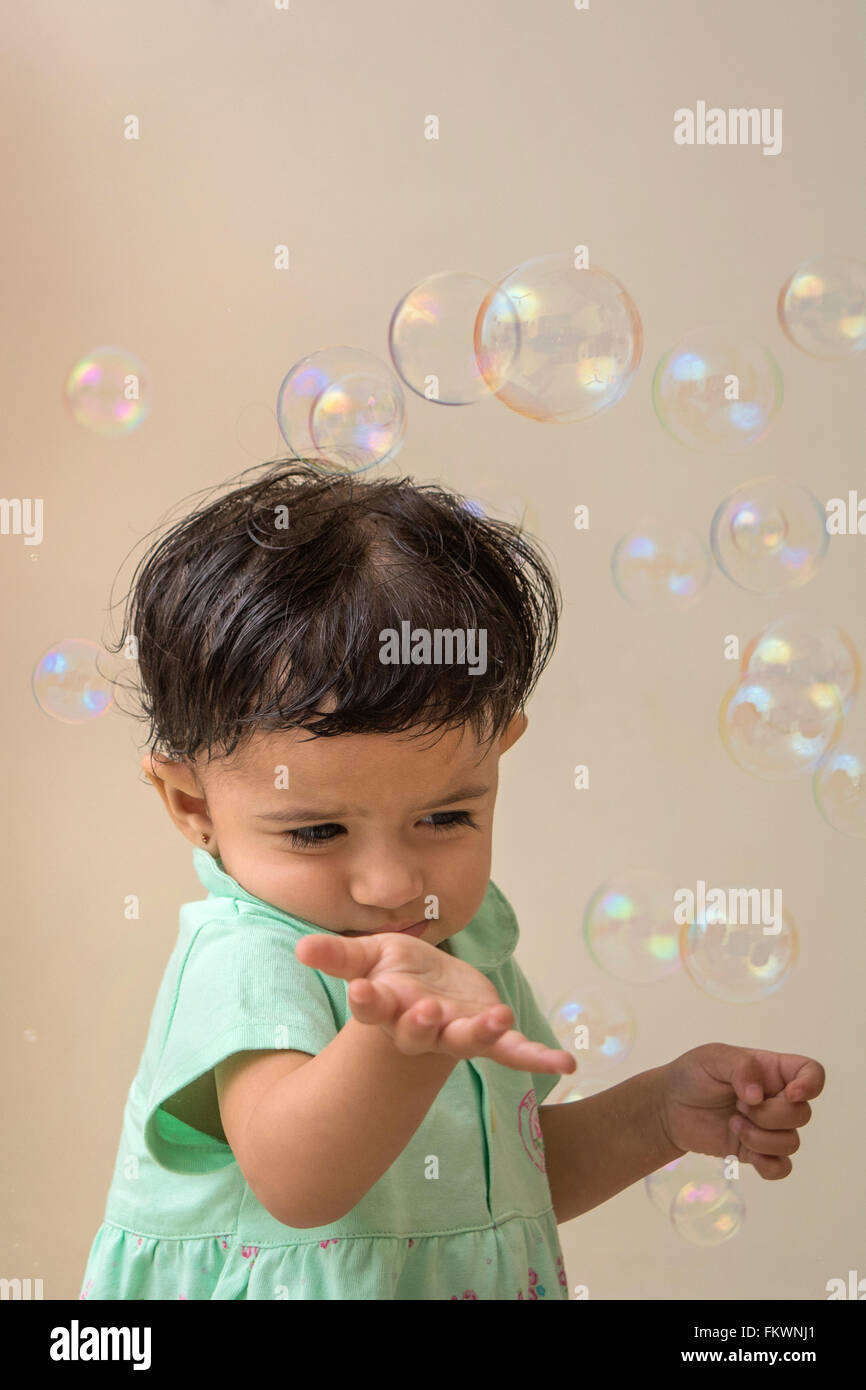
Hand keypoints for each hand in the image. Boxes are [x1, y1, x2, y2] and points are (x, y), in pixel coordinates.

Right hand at [294, 930, 576, 1076]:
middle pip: (418, 1032)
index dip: (367, 1000)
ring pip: (465, 1040)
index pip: (372, 1006)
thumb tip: (299, 948)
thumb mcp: (367, 956)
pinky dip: (537, 1059)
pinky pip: (514, 1051)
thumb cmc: (396, 975)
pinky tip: (564, 1066)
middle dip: (421, 1024)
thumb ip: (337, 956)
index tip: (359, 991)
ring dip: (478, 1033)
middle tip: (425, 1011)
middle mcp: (421, 1028)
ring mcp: (456, 1034)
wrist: (431, 992)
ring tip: (495, 1020)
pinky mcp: (488, 1035)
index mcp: (388, 1008)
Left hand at [657, 1043, 824, 1179]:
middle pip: (802, 1114)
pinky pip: (782, 1168)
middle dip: (769, 1115)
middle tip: (738, 1105)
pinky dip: (767, 1164)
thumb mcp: (712, 1058)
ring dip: (760, 1138)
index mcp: (772, 1070)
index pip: (812, 1073)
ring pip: (792, 1142)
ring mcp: (769, 1128)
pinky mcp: (757, 1153)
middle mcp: (777, 1099)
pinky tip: (742, 1150)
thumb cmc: (693, 1075)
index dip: (811, 1084)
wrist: (668, 1108)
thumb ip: (740, 1067)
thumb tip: (758, 1095)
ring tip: (732, 1124)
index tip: (790, 1093)